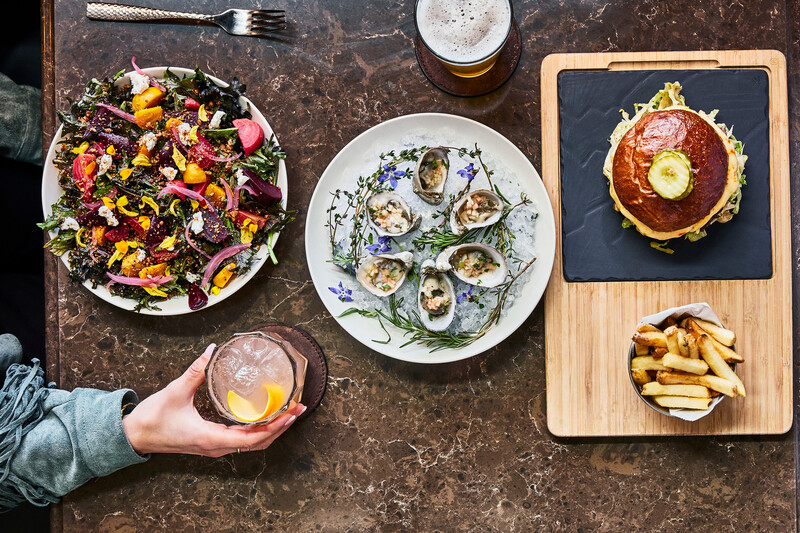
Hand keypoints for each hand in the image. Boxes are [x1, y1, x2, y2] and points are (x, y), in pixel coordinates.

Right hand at [122, 344, 305, 456]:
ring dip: (273, 430)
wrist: (134, 436)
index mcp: (209, 438)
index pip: (250, 438)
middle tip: (299, 409)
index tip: (290, 414)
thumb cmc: (152, 419)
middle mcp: (216, 447)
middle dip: (281, 427)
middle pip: (258, 443)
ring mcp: (214, 447)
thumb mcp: (175, 391)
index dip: (274, 427)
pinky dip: (259, 431)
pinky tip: (268, 418)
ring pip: (252, 444)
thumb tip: (212, 350)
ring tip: (290, 413)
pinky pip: (242, 441)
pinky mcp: (212, 443)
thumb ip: (196, 370)